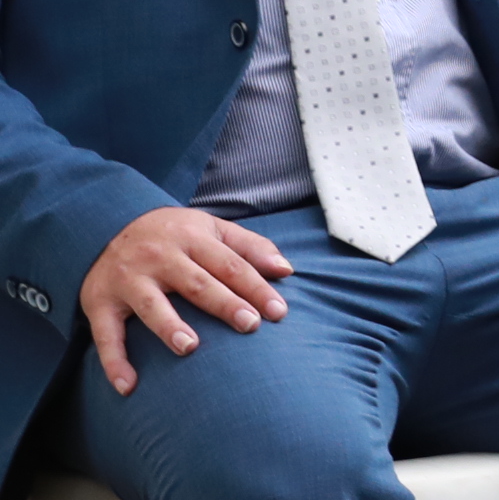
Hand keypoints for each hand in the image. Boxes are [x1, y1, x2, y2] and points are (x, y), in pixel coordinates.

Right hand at [79, 207, 290, 391]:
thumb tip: (286, 270)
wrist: (104, 224)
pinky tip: (128, 386)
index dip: (256, 287)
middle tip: (250, 325)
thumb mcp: (210, 228)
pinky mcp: (100, 302)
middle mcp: (160, 257)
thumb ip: (250, 246)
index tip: (279, 312)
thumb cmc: (172, 233)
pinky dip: (114, 361)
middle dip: (225, 304)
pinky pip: (106, 335)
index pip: (231, 265)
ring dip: (169, 327)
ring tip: (189, 347)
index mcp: (192, 238)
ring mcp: (128, 280)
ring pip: (151, 305)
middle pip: (198, 283)